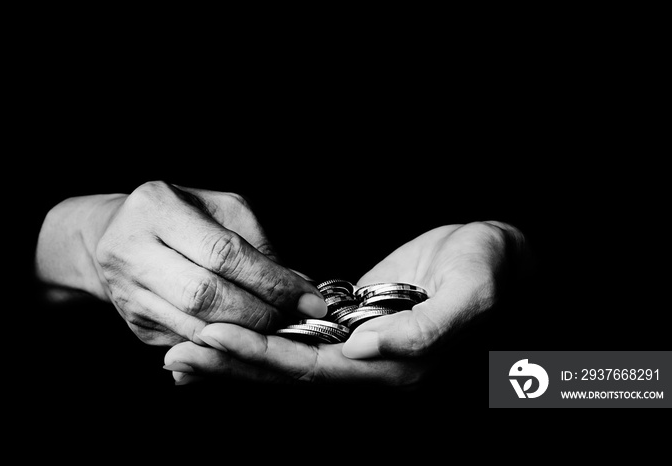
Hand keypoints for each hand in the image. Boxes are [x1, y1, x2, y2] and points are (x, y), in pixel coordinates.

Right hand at [36, 181, 325, 345]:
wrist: (113, 236)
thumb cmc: (182, 215)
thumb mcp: (221, 210)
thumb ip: (259, 245)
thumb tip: (301, 286)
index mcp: (156, 208)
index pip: (222, 252)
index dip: (270, 280)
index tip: (309, 297)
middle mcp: (132, 250)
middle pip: (205, 295)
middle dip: (260, 313)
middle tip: (296, 319)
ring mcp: (127, 293)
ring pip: (196, 328)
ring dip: (247, 336)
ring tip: (281, 330)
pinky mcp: (135, 325)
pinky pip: (189, 343)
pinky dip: (226, 345)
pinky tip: (252, 340)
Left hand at [164, 222, 527, 385]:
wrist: (495, 255)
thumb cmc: (488, 268)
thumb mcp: (471, 290)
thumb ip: (425, 328)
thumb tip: (363, 348)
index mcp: (393, 368)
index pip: (313, 370)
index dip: (260, 356)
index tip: (211, 338)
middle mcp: (370, 369)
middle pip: (287, 374)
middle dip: (232, 365)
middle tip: (176, 355)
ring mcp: (357, 350)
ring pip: (285, 361)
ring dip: (235, 358)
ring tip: (182, 353)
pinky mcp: (349, 328)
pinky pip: (295, 340)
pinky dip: (257, 340)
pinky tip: (224, 338)